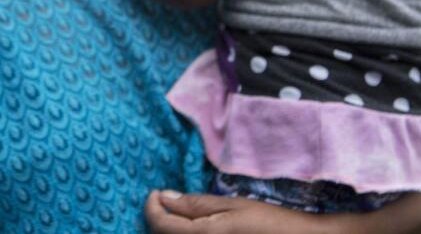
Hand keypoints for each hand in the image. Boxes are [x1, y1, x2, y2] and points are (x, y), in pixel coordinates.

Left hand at [145, 191, 332, 233]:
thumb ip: (195, 204)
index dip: (150, 208)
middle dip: (160, 218)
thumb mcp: (232, 207)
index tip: (153, 192)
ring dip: (173, 228)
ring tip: (182, 213)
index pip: (159, 225)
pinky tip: (197, 226)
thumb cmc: (270, 222)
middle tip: (166, 200)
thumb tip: (163, 197)